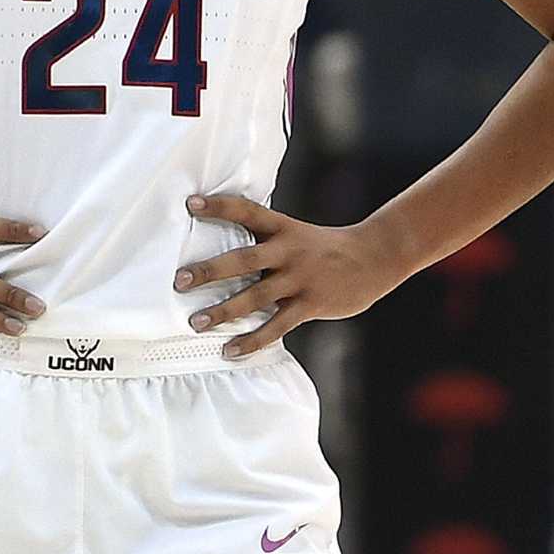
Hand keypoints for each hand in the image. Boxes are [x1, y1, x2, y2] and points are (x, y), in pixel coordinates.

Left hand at [173, 195, 402, 357]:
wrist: (374, 258)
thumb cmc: (325, 248)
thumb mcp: (297, 233)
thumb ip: (266, 240)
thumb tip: (224, 250)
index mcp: (284, 228)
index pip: (247, 211)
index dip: (219, 206)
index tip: (189, 203)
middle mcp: (289, 250)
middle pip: (244, 258)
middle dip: (210, 270)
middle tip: (180, 281)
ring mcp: (300, 278)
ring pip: (256, 296)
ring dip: (224, 311)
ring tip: (196, 323)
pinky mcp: (310, 304)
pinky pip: (277, 326)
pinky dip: (252, 340)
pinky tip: (230, 350)